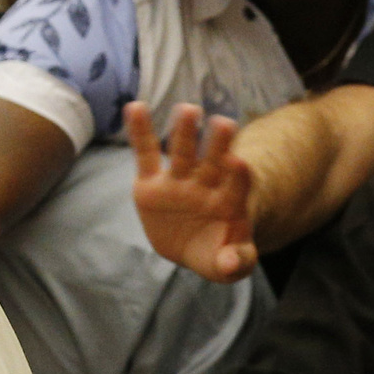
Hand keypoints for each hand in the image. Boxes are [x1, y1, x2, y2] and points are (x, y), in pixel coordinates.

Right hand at [129, 101, 257, 281]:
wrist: (190, 247)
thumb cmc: (215, 253)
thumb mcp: (227, 266)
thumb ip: (235, 263)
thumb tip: (230, 262)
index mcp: (229, 203)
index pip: (237, 186)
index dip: (238, 175)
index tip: (238, 162)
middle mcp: (206, 186)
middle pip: (213, 162)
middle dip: (218, 144)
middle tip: (224, 122)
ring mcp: (178, 181)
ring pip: (182, 153)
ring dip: (185, 131)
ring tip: (187, 109)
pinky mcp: (151, 182)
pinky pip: (145, 154)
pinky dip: (140, 131)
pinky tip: (135, 107)